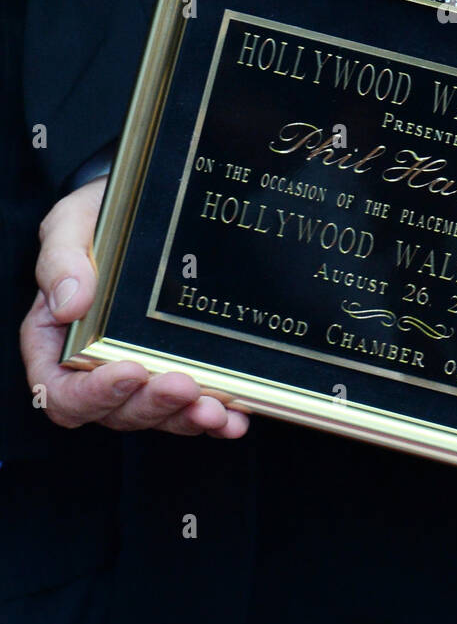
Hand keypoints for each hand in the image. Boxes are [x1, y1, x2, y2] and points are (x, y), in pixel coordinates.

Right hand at [21, 176, 248, 437]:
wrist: (146, 204)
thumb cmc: (99, 218)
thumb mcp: (70, 226)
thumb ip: (61, 261)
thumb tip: (68, 303)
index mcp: (55, 343)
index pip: (62, 392)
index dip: (93, 395)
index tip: (129, 372)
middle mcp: (95, 368)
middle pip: (116, 411)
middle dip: (152, 405)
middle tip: (183, 385)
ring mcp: (141, 373)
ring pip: (157, 416)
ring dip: (185, 419)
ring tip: (215, 409)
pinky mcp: (177, 369)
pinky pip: (191, 407)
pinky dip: (215, 418)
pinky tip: (235, 417)